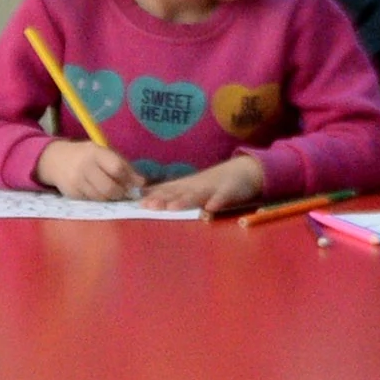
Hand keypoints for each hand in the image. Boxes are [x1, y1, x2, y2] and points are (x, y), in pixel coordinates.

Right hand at [34, 139, 143, 202]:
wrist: (55, 160)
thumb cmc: (86, 156)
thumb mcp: (104, 153)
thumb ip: (124, 166)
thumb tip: (142, 183)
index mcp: (95, 152)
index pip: (117, 168)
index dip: (129, 178)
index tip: (136, 184)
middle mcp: (84, 167)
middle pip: (110, 188)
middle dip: (121, 193)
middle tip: (124, 192)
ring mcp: (76, 182)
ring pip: (102, 198)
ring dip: (111, 198)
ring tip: (112, 192)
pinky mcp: (72, 194)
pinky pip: (92, 201)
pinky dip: (99, 199)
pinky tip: (98, 192)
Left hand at [144, 156, 273, 214]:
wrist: (244, 171)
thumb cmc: (213, 183)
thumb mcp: (190, 187)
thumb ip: (170, 193)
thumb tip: (143, 198)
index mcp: (186, 187)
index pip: (166, 191)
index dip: (151, 197)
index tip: (135, 203)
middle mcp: (196, 186)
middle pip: (177, 193)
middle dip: (162, 200)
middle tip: (147, 206)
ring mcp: (213, 188)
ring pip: (197, 195)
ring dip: (185, 201)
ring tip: (173, 207)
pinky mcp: (231, 191)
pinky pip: (224, 197)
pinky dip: (218, 202)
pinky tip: (211, 209)